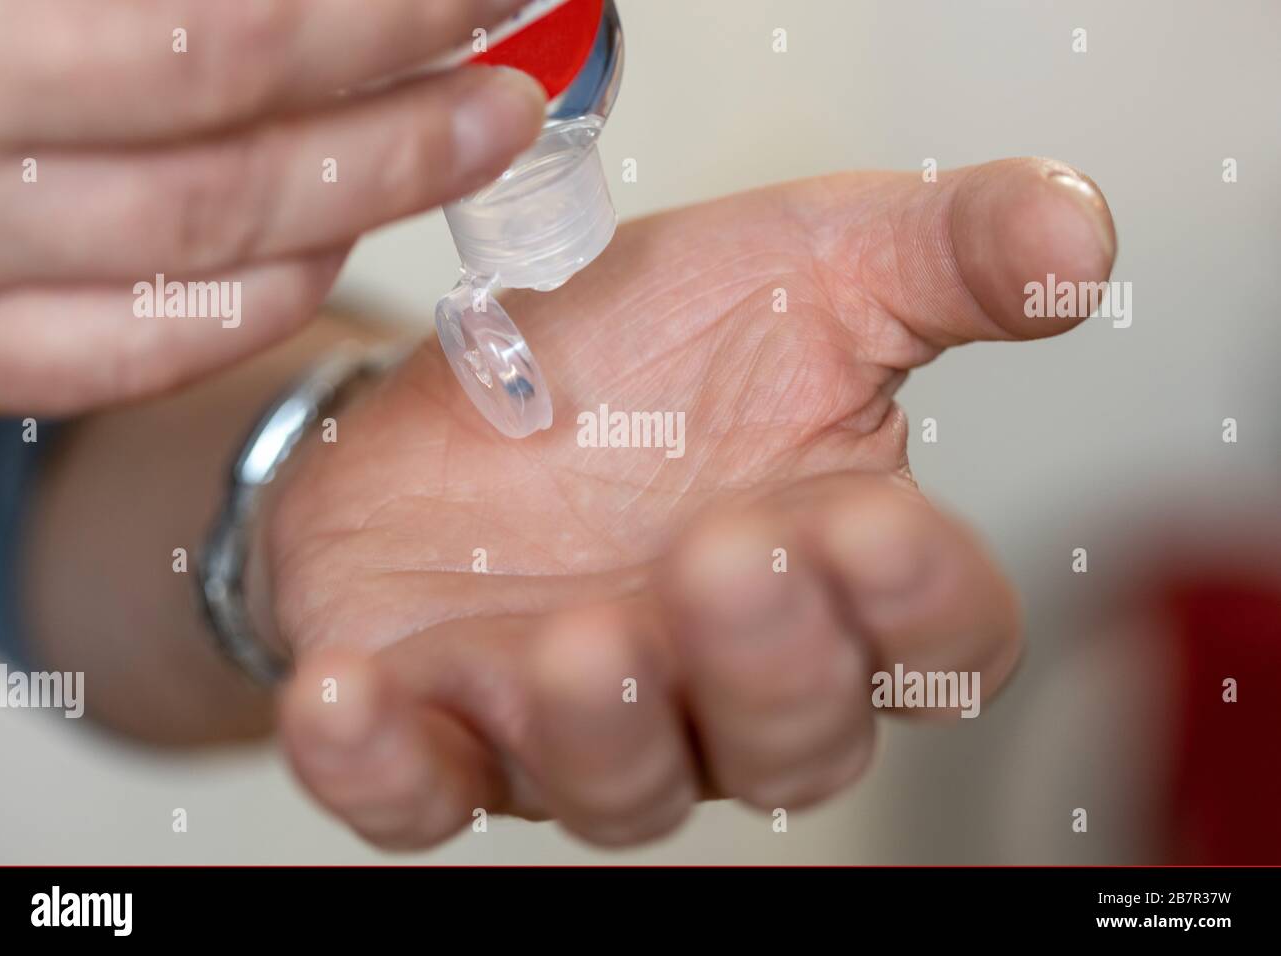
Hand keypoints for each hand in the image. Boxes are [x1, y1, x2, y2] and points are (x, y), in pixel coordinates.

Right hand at [0, 0, 544, 412]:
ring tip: (457, 148)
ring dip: (359, 205)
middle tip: (510, 90)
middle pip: (235, 169)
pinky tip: (333, 246)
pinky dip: (261, 302)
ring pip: (200, 262)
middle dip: (405, 131)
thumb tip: (338, 9)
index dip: (387, 19)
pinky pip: (138, 354)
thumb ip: (186, 2)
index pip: (231, 37)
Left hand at [273, 157, 1116, 847]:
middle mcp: (720, 678)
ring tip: (575, 637)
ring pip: (625, 786)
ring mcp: (578, 720)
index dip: (919, 603)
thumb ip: (943, 259)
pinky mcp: (441, 731)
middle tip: (726, 556)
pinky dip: (388, 765)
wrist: (458, 387)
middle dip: (767, 663)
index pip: (934, 642)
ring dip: (604, 724)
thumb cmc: (639, 350)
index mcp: (832, 576)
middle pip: (791, 738)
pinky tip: (353, 698)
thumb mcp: (805, 268)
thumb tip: (1074, 235)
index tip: (873, 519)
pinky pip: (422, 791)